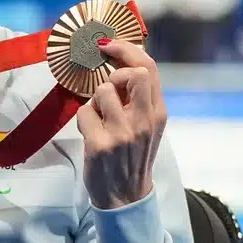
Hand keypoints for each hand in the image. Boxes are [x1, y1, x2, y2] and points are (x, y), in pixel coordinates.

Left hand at [77, 38, 166, 209]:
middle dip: (114, 75)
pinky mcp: (101, 144)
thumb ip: (140, 98)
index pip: (148, 68)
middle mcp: (144, 121)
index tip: (108, 45)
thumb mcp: (147, 126)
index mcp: (157, 113)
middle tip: (108, 89)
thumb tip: (123, 62)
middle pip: (132, 72)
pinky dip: (84, 120)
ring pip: (102, 91)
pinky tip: (91, 134)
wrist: (125, 197)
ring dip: (95, 101)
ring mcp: (122, 133)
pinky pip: (84, 113)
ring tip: (99, 119)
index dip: (126, 49)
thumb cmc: (133, 157)